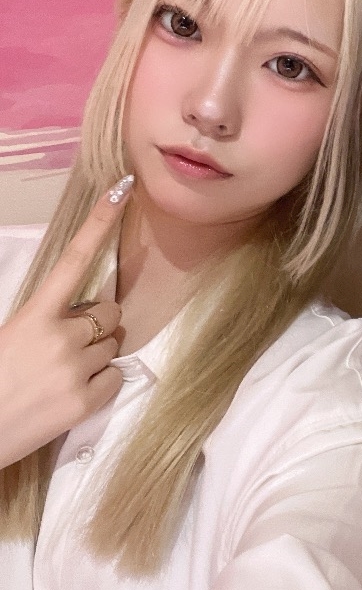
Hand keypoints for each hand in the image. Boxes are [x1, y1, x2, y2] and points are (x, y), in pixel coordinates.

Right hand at [0, 176, 133, 468]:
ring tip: (61, 373)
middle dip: (96, 324)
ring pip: (112, 346)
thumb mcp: (10, 335)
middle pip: (109, 313)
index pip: (74, 258)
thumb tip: (81, 315)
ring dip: (95, 355)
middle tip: (67, 345)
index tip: (123, 187)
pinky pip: (115, 377)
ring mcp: (75, 369)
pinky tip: (70, 393)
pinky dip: (100, 384)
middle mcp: (60, 336)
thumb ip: (45, 319)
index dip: (101, 222)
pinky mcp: (86, 401)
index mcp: (34, 314)